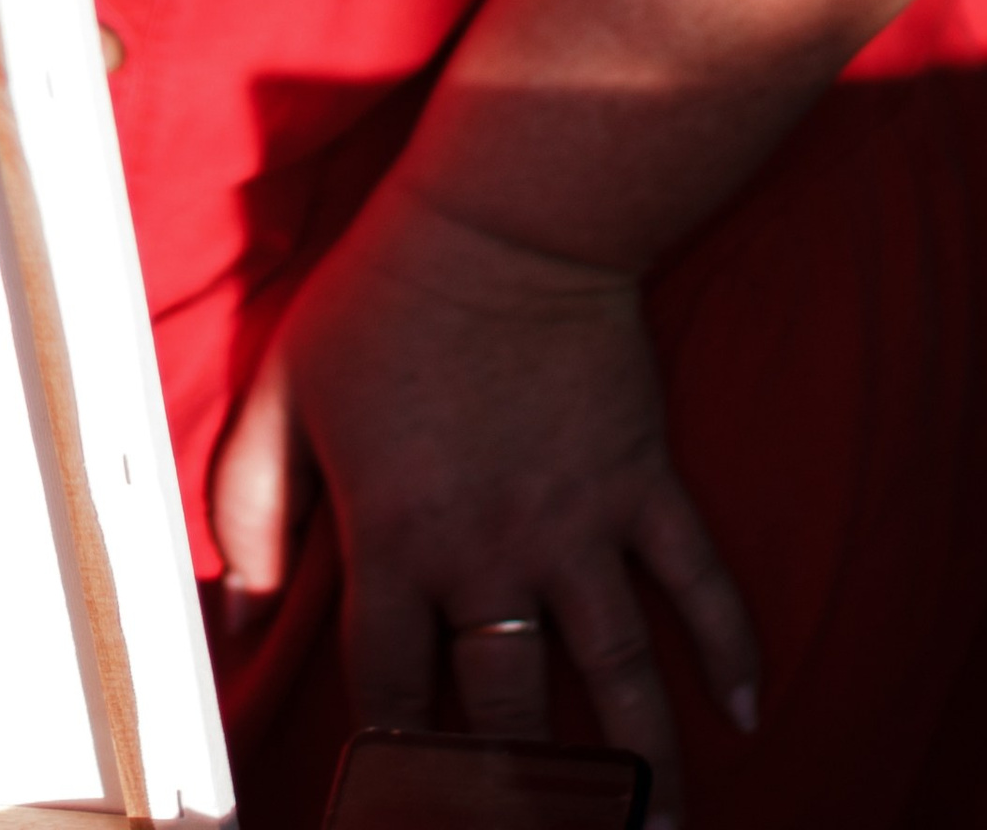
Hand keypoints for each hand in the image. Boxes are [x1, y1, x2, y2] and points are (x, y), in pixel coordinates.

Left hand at [211, 178, 756, 826]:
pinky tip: (747, 715)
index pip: (392, 698)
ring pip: (623, 681)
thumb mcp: (284, 391)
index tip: (400, 814)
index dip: (391, 774)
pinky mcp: (644, 482)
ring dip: (644, 775)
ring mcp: (581, 526)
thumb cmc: (390, 293)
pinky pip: (699, 583)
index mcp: (399, 541)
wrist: (509, 217)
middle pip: (512, 720)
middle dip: (523, 804)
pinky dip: (729, 648)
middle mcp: (494, 556)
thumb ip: (250, 508)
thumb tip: (239, 617)